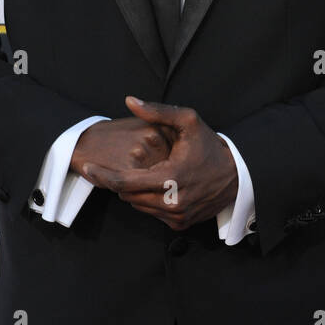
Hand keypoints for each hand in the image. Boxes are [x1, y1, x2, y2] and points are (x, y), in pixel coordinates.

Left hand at [80, 96, 237, 230]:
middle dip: (119, 181)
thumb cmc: (210, 146)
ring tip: (140, 173)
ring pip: (138, 205)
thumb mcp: (188, 121)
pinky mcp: (180, 224)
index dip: (102, 176)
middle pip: (127, 195)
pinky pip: (152, 213)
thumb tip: (129, 101)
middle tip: (118, 166)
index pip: (124, 183)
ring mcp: (177, 216)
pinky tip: (155, 185)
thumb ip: (157, 111)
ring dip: (134, 191)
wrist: (238, 176)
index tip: (87, 167)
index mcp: (171, 178)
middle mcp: (173, 202)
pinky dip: (148, 200)